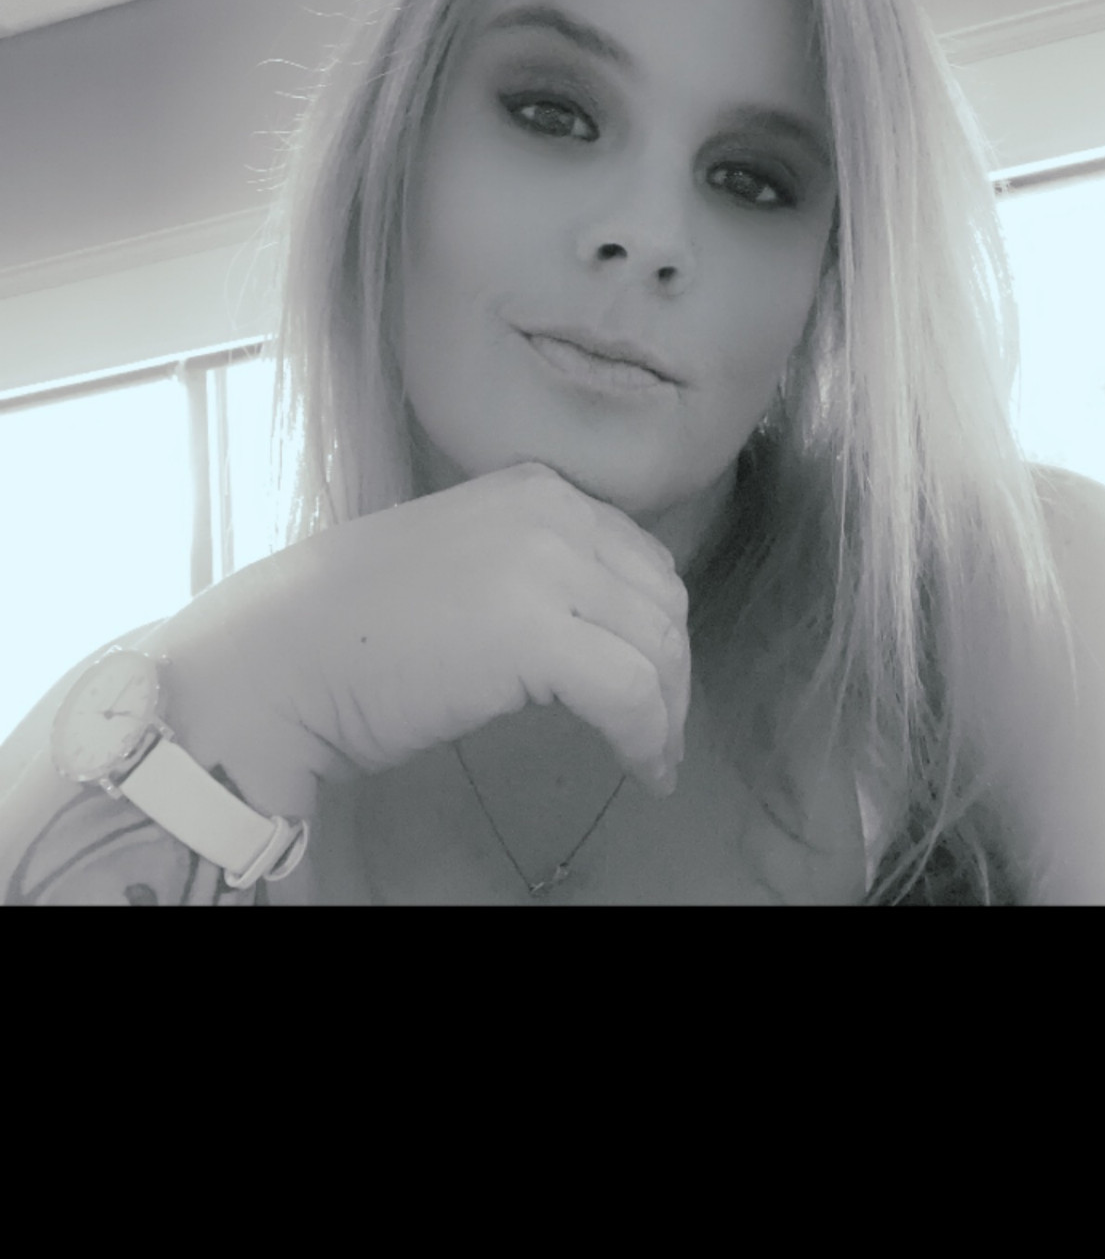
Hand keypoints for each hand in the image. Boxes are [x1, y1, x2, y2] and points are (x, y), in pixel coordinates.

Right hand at [271, 462, 690, 797]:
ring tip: (651, 760)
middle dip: (671, 674)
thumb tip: (602, 630)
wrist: (278, 659)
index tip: (653, 688)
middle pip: (660, 601)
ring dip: (666, 713)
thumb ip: (536, 572)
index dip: (655, 632)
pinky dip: (648, 738)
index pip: (639, 559)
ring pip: (657, 647)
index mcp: (534, 489)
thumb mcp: (467, 565)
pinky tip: (639, 770)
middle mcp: (549, 511)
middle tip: (658, 735)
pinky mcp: (533, 633)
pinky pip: (632, 692)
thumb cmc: (354, 630)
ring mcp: (543, 565)